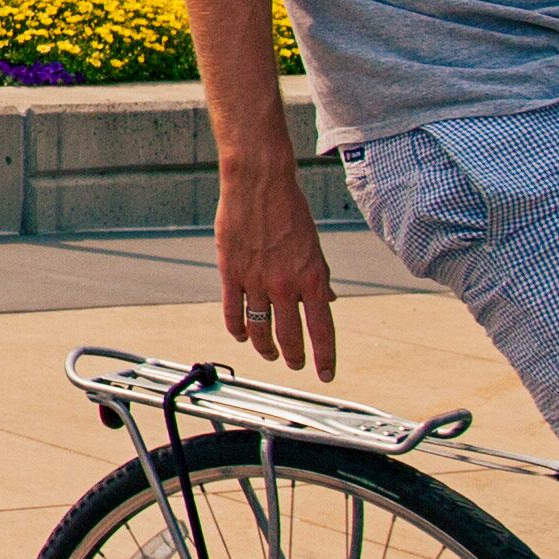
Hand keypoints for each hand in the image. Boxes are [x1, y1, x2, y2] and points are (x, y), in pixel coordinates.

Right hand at [216, 176, 338, 379]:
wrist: (259, 183)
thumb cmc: (290, 210)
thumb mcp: (314, 246)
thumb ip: (319, 277)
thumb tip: (328, 301)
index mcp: (312, 278)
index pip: (322, 330)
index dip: (325, 357)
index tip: (325, 374)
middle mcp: (285, 285)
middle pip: (290, 337)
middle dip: (294, 357)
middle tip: (295, 364)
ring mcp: (256, 281)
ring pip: (260, 330)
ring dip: (266, 348)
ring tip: (270, 354)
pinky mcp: (230, 273)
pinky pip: (233, 312)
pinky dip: (237, 329)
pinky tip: (241, 336)